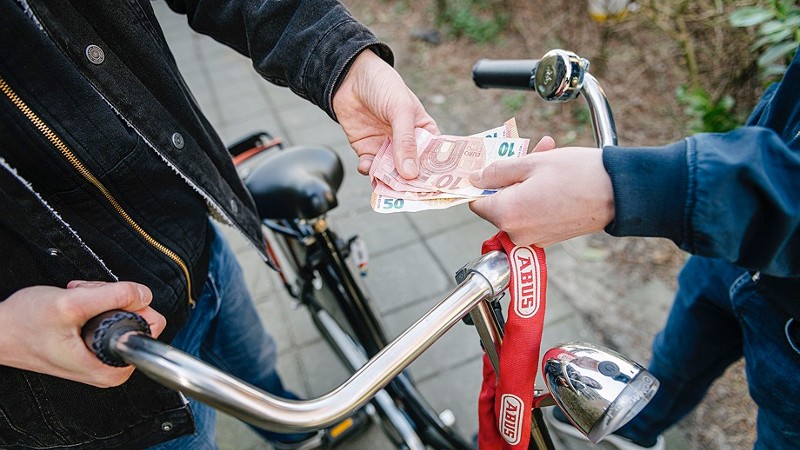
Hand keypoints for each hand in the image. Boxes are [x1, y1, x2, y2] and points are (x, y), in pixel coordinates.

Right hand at [0, 280, 164, 387]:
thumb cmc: (23, 325)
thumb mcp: (72, 303)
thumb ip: (114, 296)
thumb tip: (144, 294)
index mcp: (109, 369)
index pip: (150, 330)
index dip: (134, 307)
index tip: (110, 302)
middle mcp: (108, 368)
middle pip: (136, 319)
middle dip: (113, 300)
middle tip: (88, 298)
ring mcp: (100, 358)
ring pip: (121, 315)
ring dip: (100, 300)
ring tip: (77, 300)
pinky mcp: (92, 348)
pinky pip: (107, 318)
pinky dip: (93, 305)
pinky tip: (75, 305)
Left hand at [332, 49, 438, 178]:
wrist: (348, 76)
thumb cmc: (383, 85)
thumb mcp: (400, 110)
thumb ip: (405, 141)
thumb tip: (410, 173)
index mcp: (424, 131)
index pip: (434, 157)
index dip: (435, 173)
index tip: (435, 188)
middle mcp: (407, 144)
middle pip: (412, 170)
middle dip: (410, 182)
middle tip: (409, 194)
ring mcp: (386, 148)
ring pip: (391, 172)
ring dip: (389, 180)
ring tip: (387, 185)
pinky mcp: (367, 150)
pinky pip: (371, 167)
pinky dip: (369, 171)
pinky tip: (367, 167)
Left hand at [469, 138, 614, 246]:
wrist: (619, 193)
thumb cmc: (577, 174)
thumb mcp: (531, 163)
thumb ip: (497, 172)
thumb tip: (475, 179)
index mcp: (507, 215)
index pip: (476, 202)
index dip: (481, 182)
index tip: (490, 166)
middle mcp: (517, 233)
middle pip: (499, 202)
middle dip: (510, 176)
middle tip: (529, 151)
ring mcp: (534, 238)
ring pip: (518, 205)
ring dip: (527, 181)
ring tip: (547, 154)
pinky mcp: (550, 237)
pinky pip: (534, 213)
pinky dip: (539, 194)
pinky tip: (555, 174)